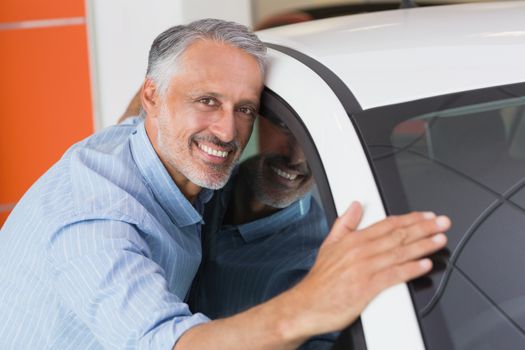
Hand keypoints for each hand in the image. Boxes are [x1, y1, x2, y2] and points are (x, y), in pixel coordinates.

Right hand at [283, 202, 449, 337]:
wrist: (308, 304)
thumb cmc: (320, 280)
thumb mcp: (329, 244)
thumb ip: (345, 223)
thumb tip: (355, 206)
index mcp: (354, 239)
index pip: (388, 224)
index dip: (411, 219)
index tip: (427, 216)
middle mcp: (361, 251)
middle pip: (398, 235)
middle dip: (424, 228)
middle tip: (443, 223)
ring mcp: (365, 268)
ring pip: (399, 253)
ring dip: (423, 246)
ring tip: (440, 240)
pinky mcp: (368, 287)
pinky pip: (394, 275)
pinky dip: (411, 270)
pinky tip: (424, 265)